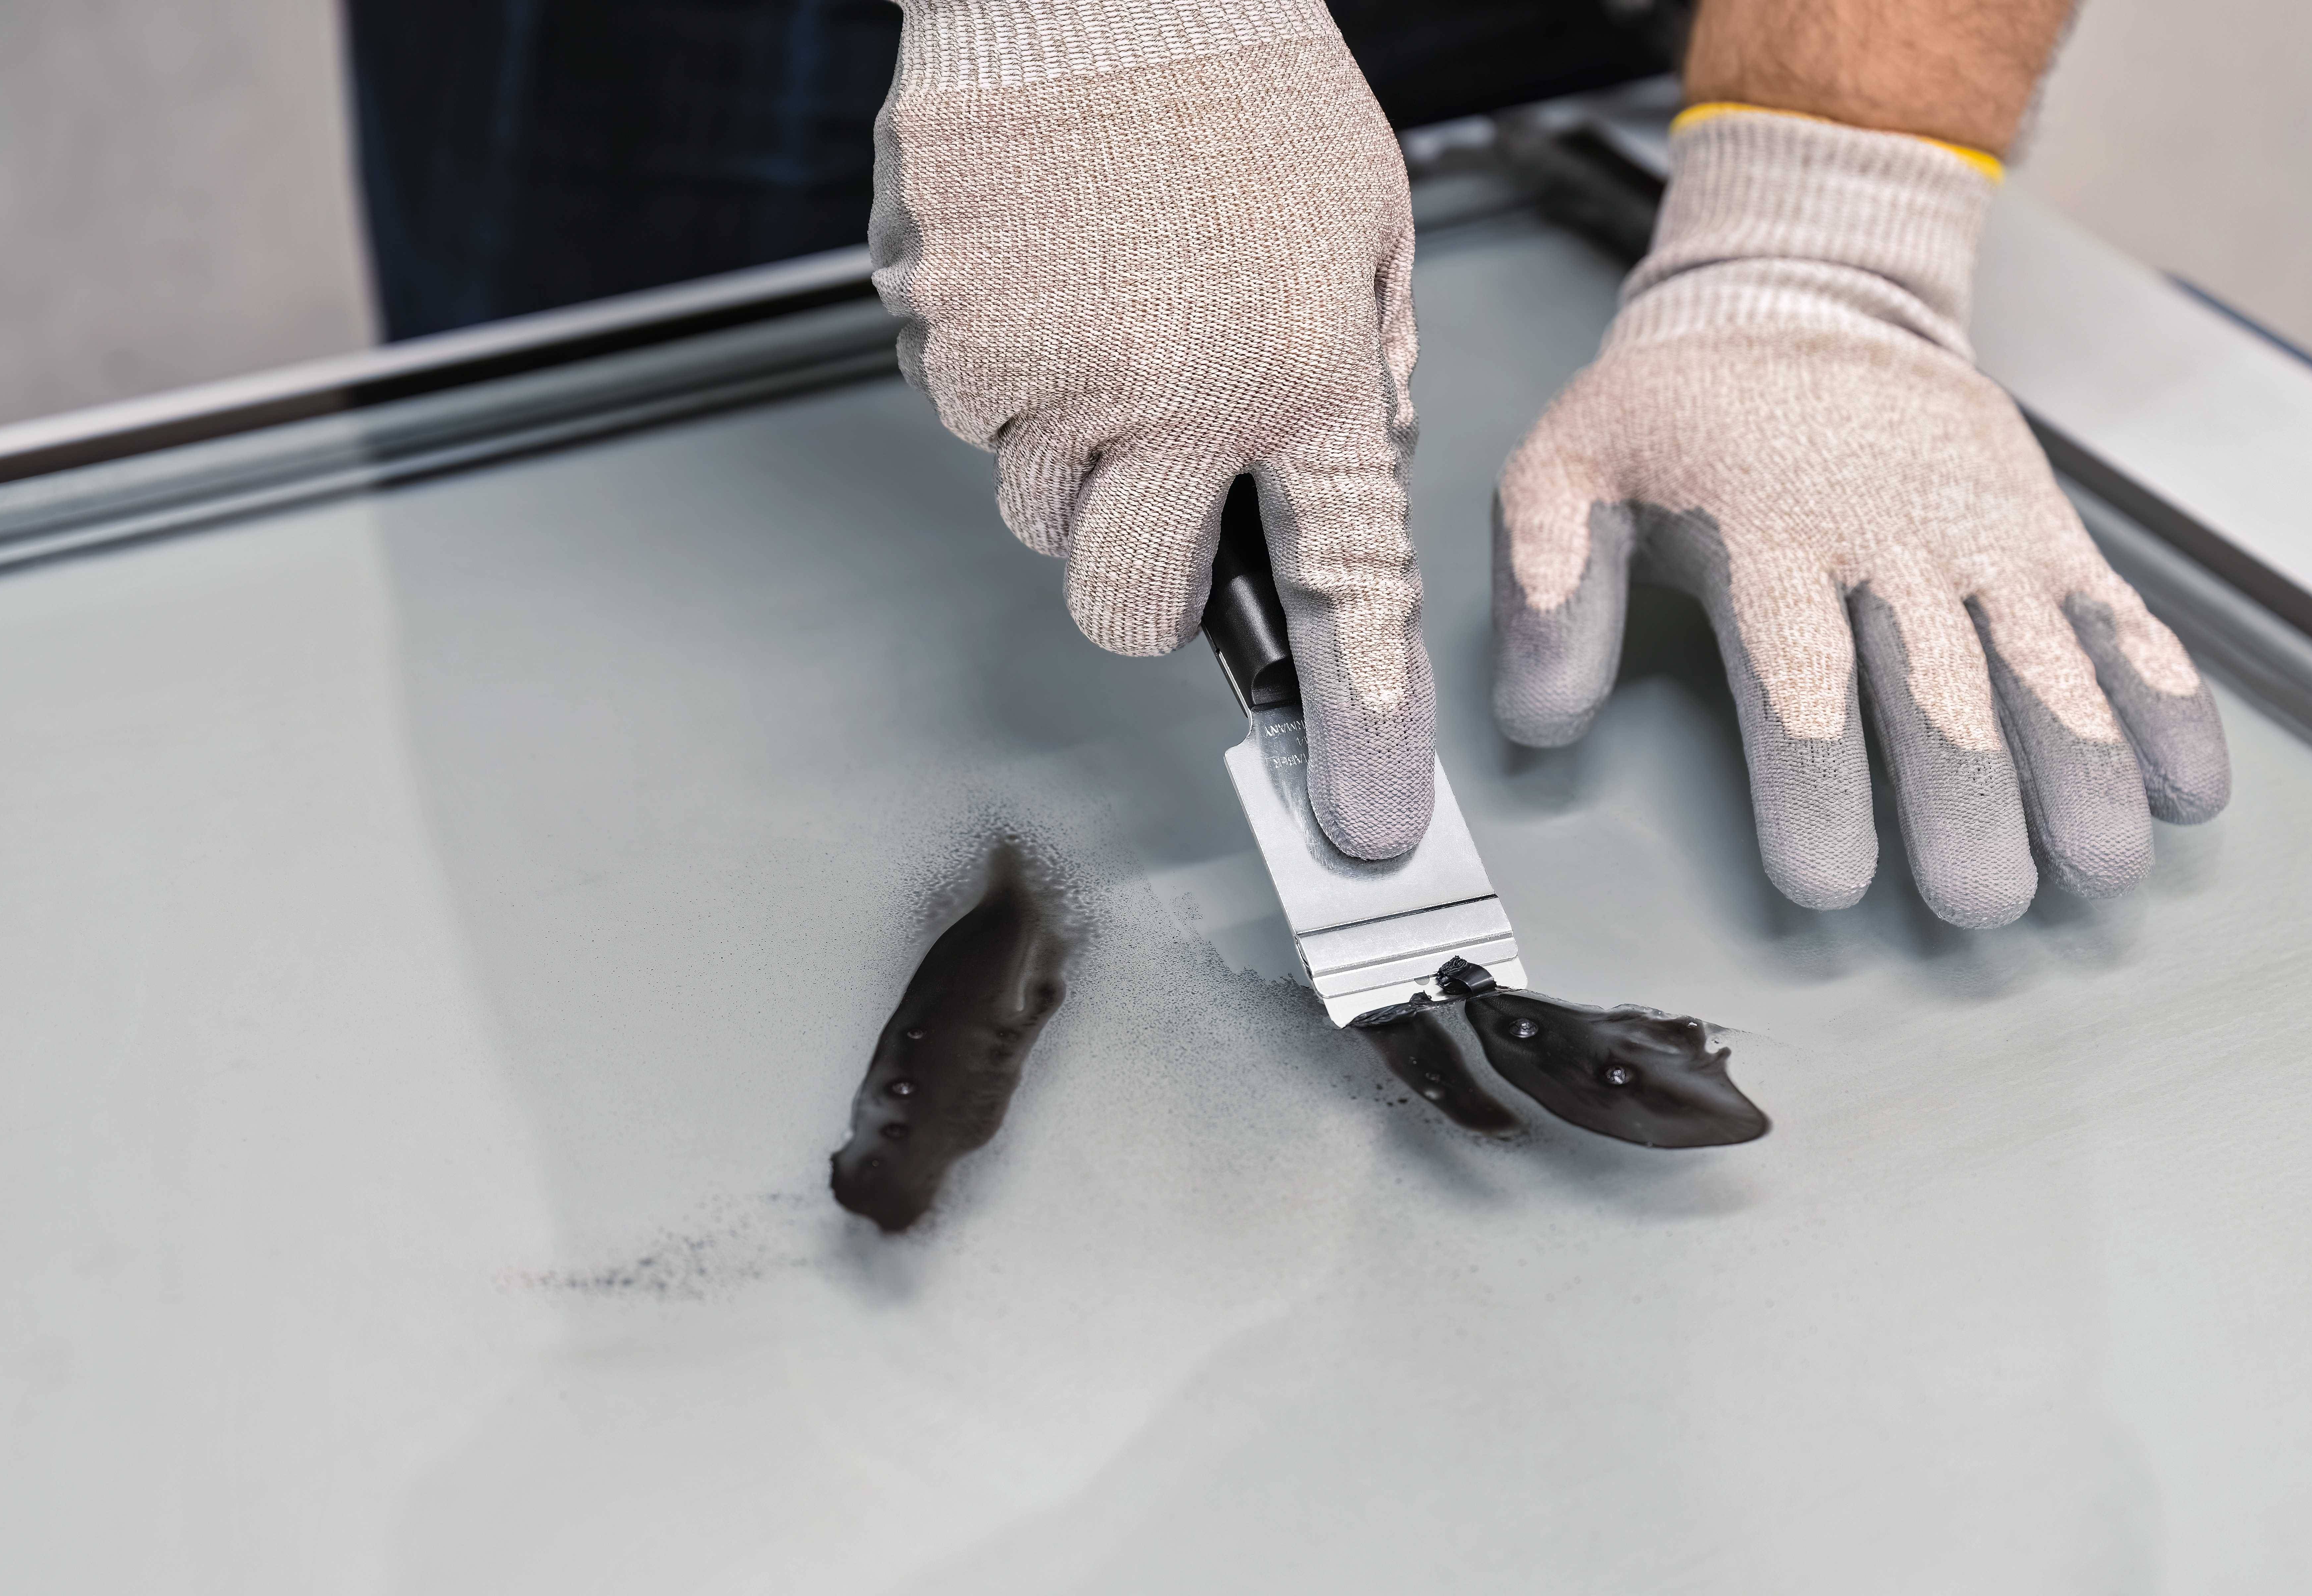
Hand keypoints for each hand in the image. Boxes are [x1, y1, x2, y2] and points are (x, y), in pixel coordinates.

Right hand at [873, 0, 1432, 859]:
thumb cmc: (1238, 72)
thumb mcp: (1362, 221)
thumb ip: (1363, 364)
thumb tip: (1348, 463)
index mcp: (1298, 372)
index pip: (1338, 582)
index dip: (1355, 708)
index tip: (1360, 806)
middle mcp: (1170, 398)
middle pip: (1128, 604)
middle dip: (1144, 578)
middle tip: (1158, 490)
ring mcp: (1043, 373)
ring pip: (1035, 510)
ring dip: (1071, 451)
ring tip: (1102, 312)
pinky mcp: (948, 335)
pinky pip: (969, 415)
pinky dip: (999, 368)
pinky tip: (1040, 270)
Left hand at [1493, 109, 2228, 927]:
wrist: (1807, 291)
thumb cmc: (1677, 411)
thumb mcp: (1570, 466)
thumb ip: (1544, 586)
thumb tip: (1537, 719)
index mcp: (1770, 537)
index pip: (1799, 681)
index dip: (1817, 787)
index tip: (1827, 883)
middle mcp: (1891, 542)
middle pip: (1940, 691)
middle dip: (1970, 804)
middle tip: (1984, 906)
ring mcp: (1985, 538)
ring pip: (2046, 665)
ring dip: (2084, 770)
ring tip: (2103, 867)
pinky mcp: (2048, 533)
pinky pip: (2118, 621)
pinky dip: (2165, 701)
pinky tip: (2192, 790)